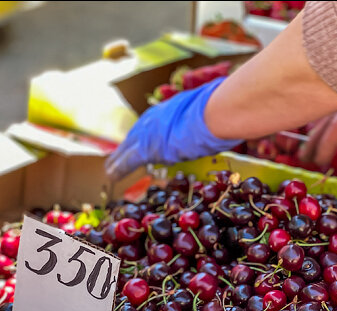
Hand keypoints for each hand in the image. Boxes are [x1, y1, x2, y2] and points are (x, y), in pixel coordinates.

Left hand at [105, 77, 241, 179]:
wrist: (217, 113)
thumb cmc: (222, 110)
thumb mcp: (213, 113)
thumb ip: (209, 118)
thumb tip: (225, 118)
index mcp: (170, 110)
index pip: (153, 127)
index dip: (145, 139)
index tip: (139, 147)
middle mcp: (156, 118)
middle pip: (136, 137)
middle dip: (127, 149)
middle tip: (116, 160)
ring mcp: (150, 131)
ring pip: (128, 148)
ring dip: (119, 160)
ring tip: (110, 171)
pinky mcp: (148, 147)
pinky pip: (129, 159)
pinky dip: (120, 167)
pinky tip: (111, 175)